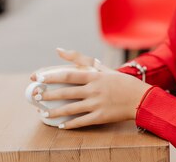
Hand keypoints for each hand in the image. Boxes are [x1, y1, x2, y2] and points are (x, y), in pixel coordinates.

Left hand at [30, 48, 150, 128]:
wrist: (140, 98)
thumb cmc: (120, 82)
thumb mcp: (103, 68)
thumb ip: (82, 60)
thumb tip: (59, 50)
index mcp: (95, 76)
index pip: (69, 74)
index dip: (52, 76)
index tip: (38, 78)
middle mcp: (94, 89)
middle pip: (67, 92)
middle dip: (49, 95)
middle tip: (35, 96)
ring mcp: (97, 104)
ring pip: (71, 109)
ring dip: (55, 112)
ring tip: (43, 113)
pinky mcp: (101, 116)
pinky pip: (81, 121)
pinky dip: (69, 124)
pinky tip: (60, 125)